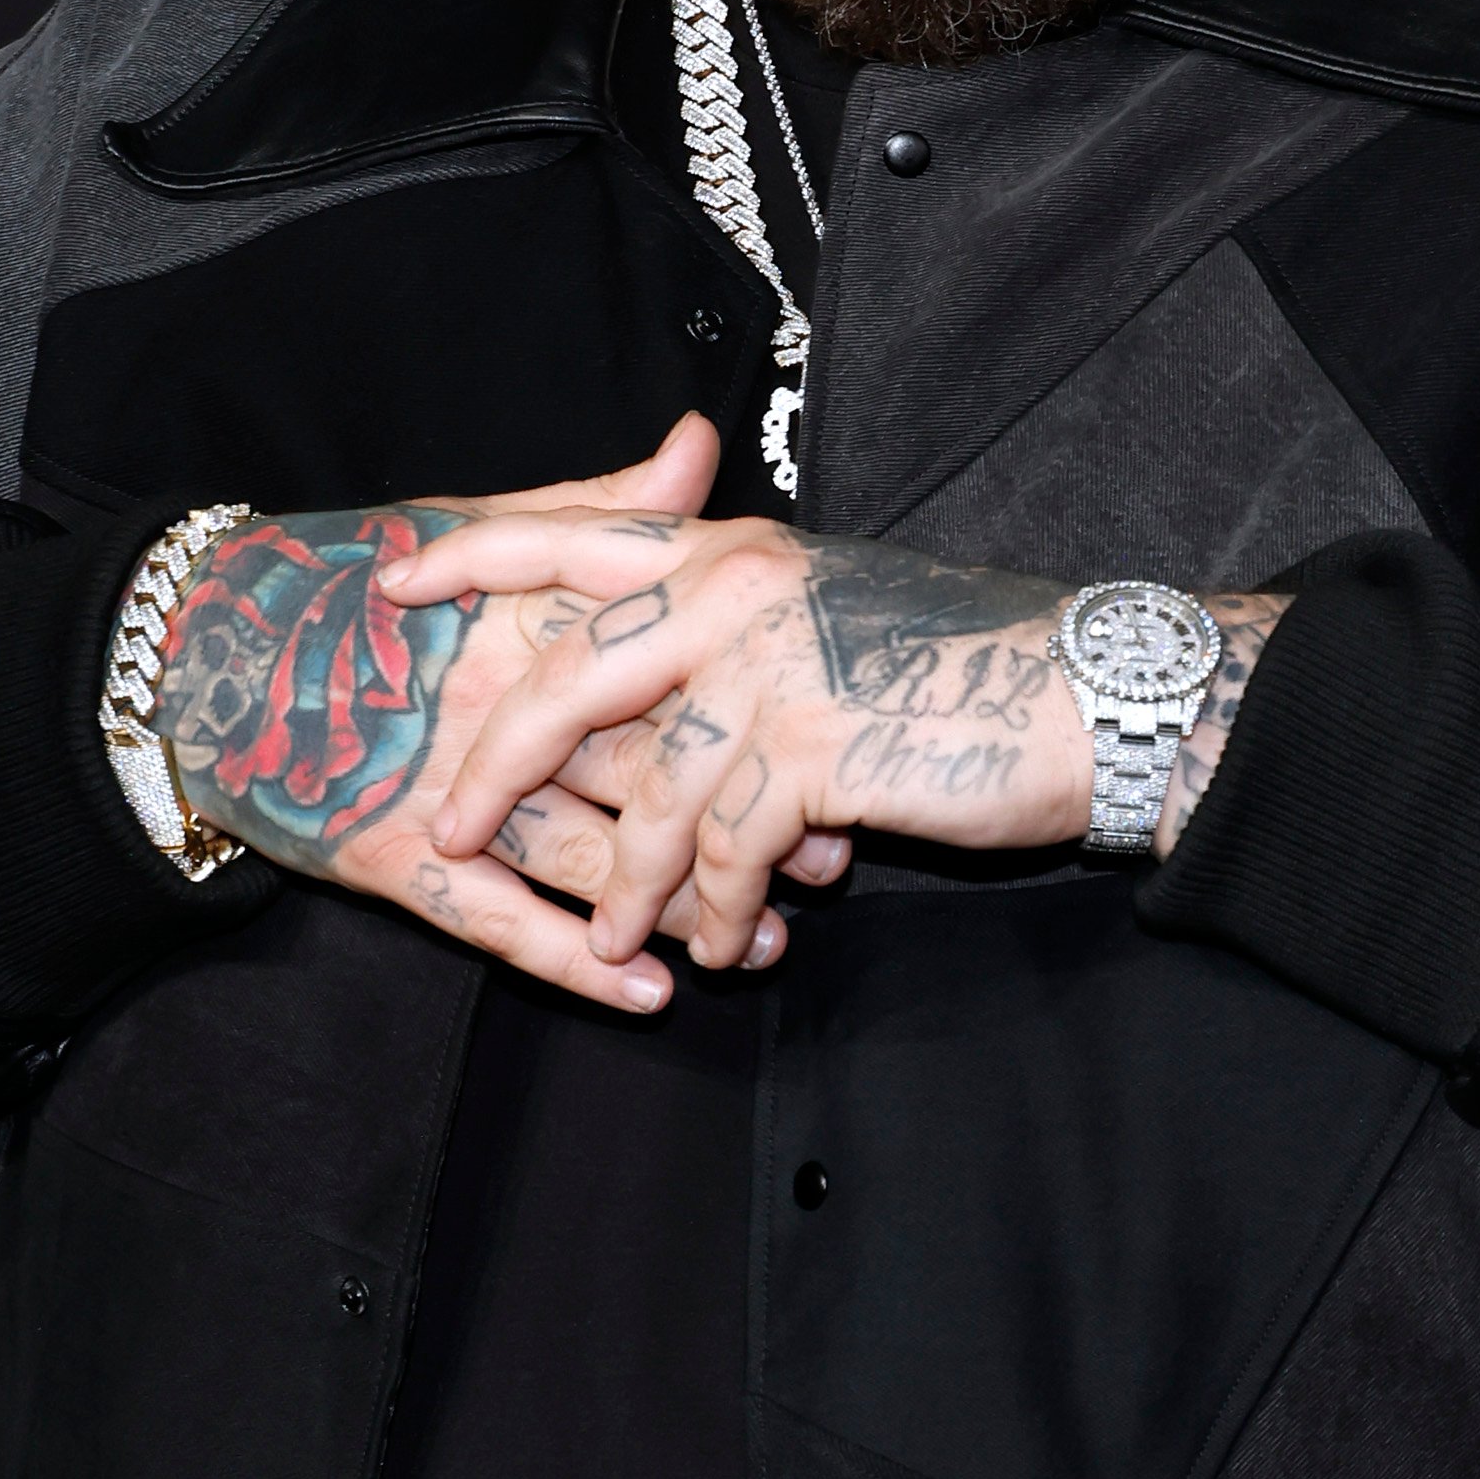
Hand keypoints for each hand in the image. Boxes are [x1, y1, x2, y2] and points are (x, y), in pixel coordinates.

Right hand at [152, 419, 850, 1013]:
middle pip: (643, 774)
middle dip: (739, 824)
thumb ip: (595, 509)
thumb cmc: (350, 588)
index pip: (663, 670)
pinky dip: (577, 963)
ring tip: (762, 940)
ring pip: (590, 861)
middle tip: (826, 863)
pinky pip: (500, 924)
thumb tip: (697, 446)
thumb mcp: (470, 530)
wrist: (201, 659)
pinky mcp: (393, 861)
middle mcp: (492, 704)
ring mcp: (441, 790)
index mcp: (522, 619)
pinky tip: (648, 996)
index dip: (752, 713)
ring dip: (679, 906)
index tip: (831, 743)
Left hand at [382, 513, 1284, 978]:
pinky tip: (730, 945)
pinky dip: (718, 911)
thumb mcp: (833, 614)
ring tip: (641, 939)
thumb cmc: (969, 664)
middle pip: (567, 682)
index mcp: (732, 551)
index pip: (574, 534)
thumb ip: (736, 633)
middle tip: (446, 832)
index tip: (390, 585)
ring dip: (638, 887)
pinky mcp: (812, 745)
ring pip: (650, 796)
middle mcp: (737, 590)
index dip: (474, 559)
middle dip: (497, 770)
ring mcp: (772, 663)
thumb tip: (660, 691)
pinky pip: (724, 852)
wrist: (1090, 694)